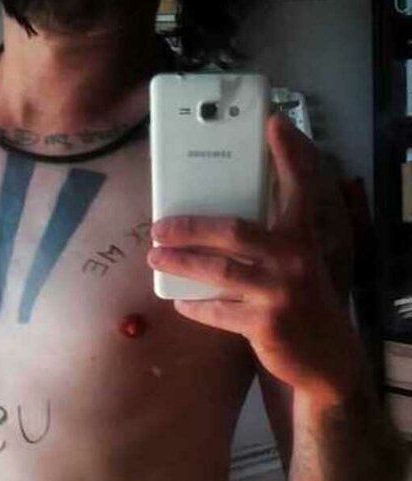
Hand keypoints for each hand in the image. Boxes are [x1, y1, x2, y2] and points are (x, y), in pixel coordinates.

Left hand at [147, 112, 358, 400]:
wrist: (324, 358)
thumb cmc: (300, 302)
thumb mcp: (297, 265)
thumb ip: (270, 241)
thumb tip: (216, 222)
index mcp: (303, 237)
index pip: (299, 187)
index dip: (288, 154)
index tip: (274, 122)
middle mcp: (294, 259)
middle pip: (234, 231)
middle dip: (190, 227)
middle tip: (158, 226)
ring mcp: (279, 292)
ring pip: (218, 271)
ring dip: (181, 263)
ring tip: (156, 256)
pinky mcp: (264, 324)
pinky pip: (217, 310)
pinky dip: (195, 306)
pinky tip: (180, 301)